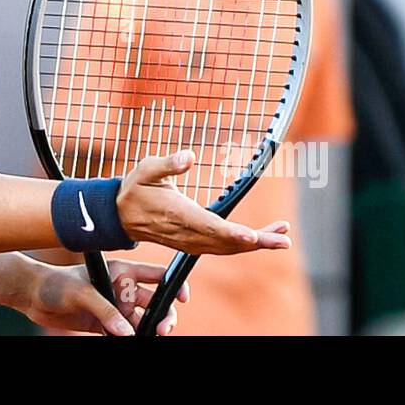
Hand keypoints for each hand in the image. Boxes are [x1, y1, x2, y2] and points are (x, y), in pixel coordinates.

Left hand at [21, 257, 190, 336]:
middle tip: (162, 329)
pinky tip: (129, 340)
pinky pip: (126, 335)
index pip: (155, 276)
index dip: (173, 284)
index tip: (183, 298)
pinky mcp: (105, 325)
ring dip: (148, 330)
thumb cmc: (57, 283)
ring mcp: (116, 308)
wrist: (33, 296)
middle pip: (155, 303)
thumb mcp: (82, 292)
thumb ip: (106, 311)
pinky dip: (132, 339)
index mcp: (122, 272)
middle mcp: (123, 290)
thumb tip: (127, 333)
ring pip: (143, 322)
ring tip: (147, 336)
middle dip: (164, 316)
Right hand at [116, 150, 292, 255]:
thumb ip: (168, 163)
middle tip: (283, 237)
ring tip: (281, 234)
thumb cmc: (136, 189)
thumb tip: (190, 156)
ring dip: (256, 243)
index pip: (209, 227)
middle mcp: (187, 233)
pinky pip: (223, 248)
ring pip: (228, 248)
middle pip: (226, 243)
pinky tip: (260, 237)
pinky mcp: (195, 244)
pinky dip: (244, 244)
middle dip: (257, 241)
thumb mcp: (145, 170)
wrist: (121, 216)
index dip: (232, 233)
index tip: (252, 236)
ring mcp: (191, 242)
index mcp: (177, 214)